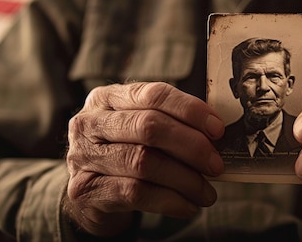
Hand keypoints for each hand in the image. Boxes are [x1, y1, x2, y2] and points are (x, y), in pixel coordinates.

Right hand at [64, 82, 224, 236]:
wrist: (90, 193)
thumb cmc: (125, 152)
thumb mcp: (140, 130)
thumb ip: (170, 122)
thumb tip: (216, 132)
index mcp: (108, 98)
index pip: (153, 94)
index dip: (190, 110)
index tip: (217, 129)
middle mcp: (90, 122)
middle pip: (148, 126)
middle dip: (191, 146)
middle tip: (216, 165)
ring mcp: (84, 156)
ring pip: (143, 162)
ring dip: (184, 179)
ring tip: (206, 192)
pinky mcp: (86, 190)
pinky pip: (136, 193)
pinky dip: (169, 201)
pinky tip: (188, 206)